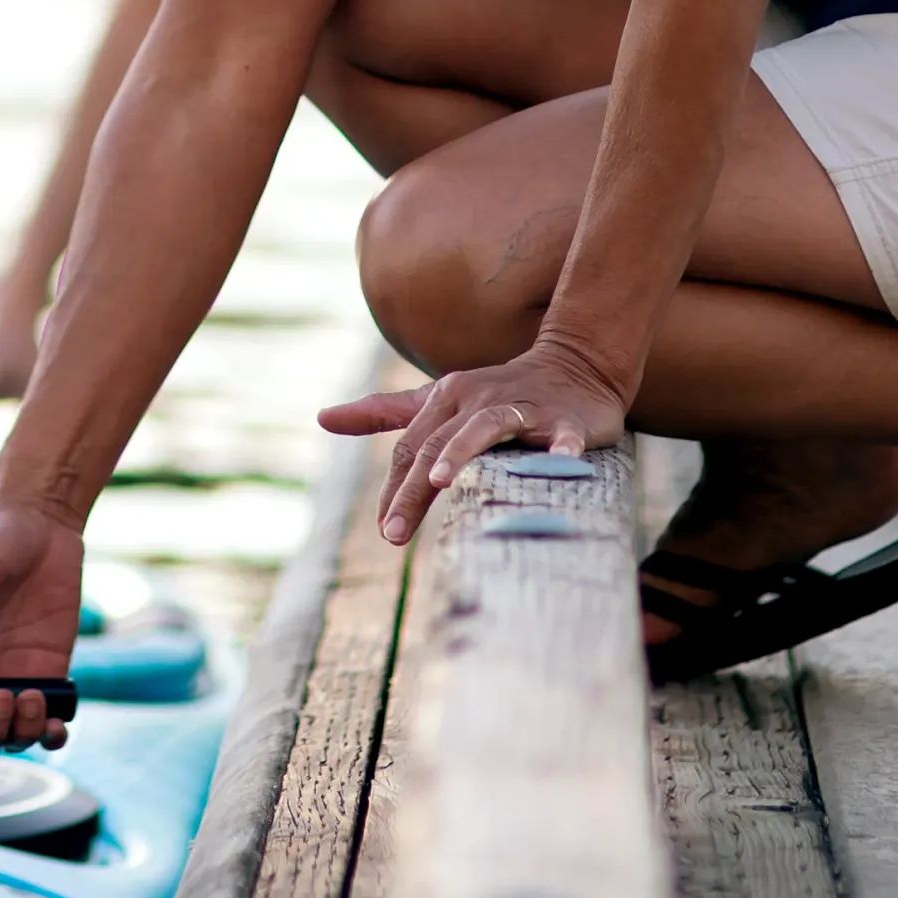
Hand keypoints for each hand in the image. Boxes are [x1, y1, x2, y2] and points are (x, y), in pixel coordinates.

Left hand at [319, 340, 632, 546]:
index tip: (384, 531)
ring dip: (462, 452)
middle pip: (435, 444)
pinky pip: (561, 434)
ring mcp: (521, 406)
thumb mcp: (435, 399)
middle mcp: (476, 400)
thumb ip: (383, 412)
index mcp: (445, 398)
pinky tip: (560, 462)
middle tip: (392, 533)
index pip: (410, 449)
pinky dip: (559, 448)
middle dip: (412, 489)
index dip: (394, 489)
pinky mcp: (564, 418)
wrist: (574, 363)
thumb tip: (323, 418)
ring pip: (485, 428)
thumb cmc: (496, 390)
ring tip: (440, 481)